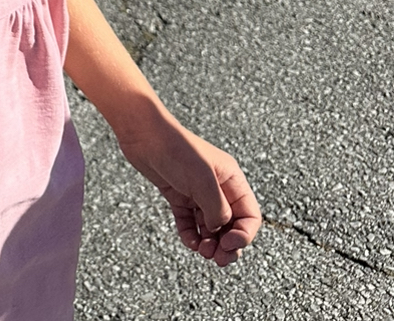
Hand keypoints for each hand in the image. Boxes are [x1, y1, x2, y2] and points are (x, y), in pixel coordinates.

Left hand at [115, 108, 261, 266]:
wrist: (144, 133)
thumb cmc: (177, 150)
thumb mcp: (204, 182)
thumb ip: (218, 210)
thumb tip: (220, 230)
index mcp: (231, 179)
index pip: (249, 215)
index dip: (244, 235)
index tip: (229, 244)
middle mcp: (218, 187)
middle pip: (231, 225)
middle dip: (227, 245)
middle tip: (218, 259)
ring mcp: (197, 192)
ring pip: (210, 226)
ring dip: (209, 243)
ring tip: (202, 251)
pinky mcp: (178, 195)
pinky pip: (189, 221)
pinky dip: (191, 234)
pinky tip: (189, 242)